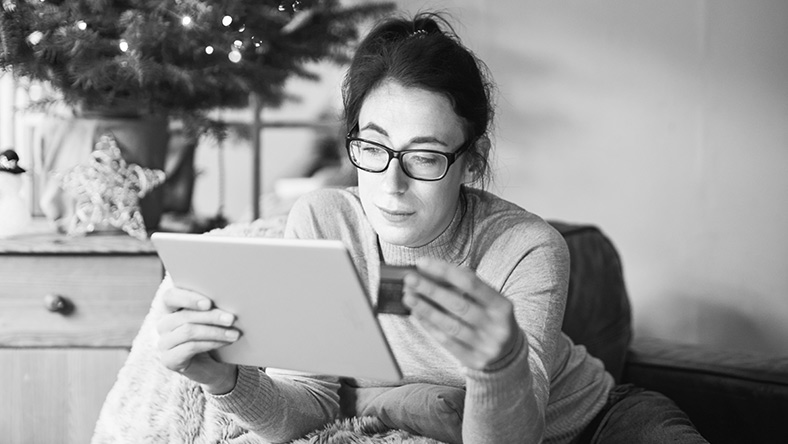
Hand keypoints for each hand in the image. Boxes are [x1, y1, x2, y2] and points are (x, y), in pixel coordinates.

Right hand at [156, 286, 239, 393]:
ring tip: (234, 334)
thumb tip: (229, 297)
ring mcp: (163, 343)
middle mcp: (163, 324)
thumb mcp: (212, 318)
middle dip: (211, 316)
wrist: (212, 366)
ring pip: (188, 332)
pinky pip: (190, 347)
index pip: (171, 296)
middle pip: (184, 316)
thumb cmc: (212, 335)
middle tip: (231, 319)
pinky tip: (225, 343)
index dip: (188, 298)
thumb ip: (212, 306)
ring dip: (215, 332)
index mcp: (170, 308)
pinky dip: (210, 344)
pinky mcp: (168, 360)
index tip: (209, 303)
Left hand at [402, 258, 519, 370]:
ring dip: (425, 309)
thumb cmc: (490, 318)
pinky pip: (446, 341)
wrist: (508, 354)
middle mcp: (497, 327)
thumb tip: (431, 272)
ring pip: (449, 325)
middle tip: (410, 279)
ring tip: (408, 296)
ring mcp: (486, 346)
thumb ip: (464, 287)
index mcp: (503, 306)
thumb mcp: (488, 301)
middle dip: (430, 290)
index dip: (445, 271)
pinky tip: (417, 314)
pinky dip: (429, 326)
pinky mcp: (474, 361)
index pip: (470, 283)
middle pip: (458, 304)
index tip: (423, 263)